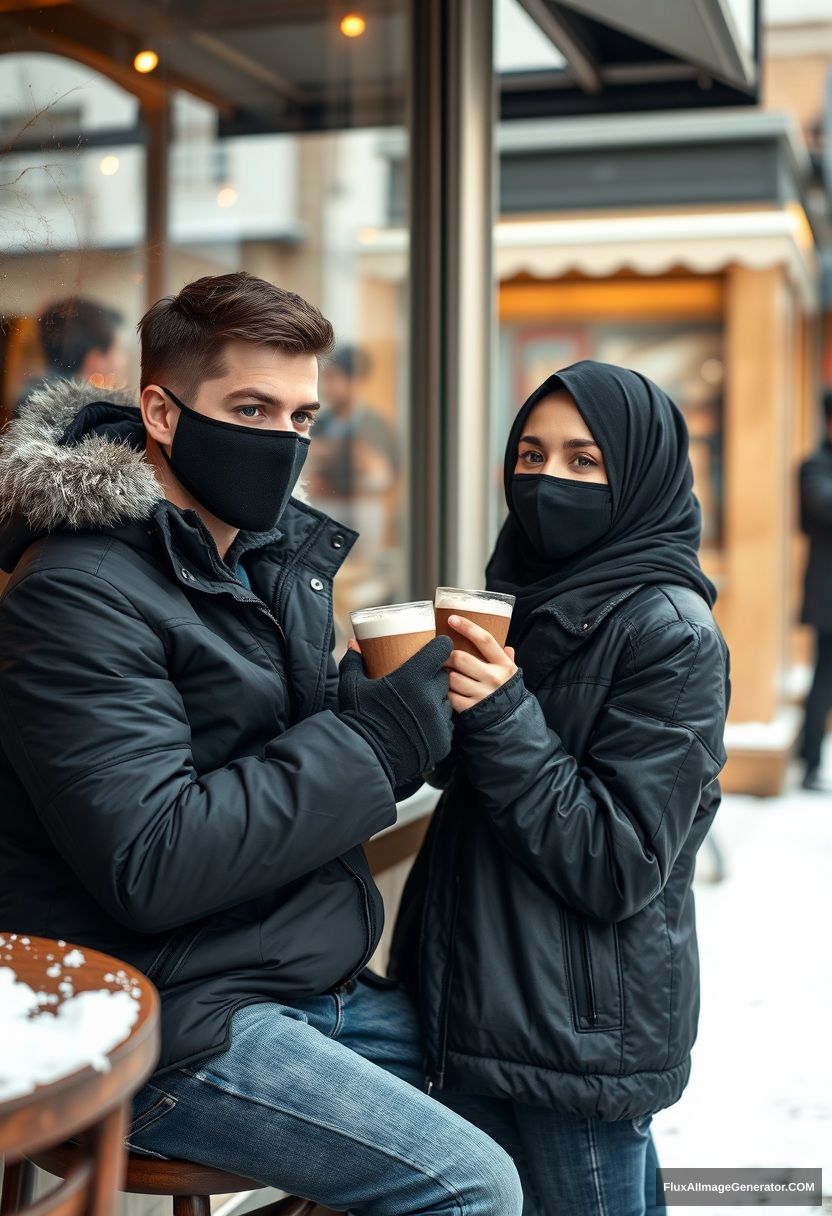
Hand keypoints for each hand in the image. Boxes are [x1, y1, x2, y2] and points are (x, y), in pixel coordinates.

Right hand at [338, 635, 452, 787]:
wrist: (364, 758)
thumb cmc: (358, 718)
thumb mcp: (352, 686)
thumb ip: (355, 662)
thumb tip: (353, 644)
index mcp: (413, 678)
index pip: (441, 651)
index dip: (440, 647)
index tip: (436, 648)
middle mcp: (431, 698)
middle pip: (443, 678)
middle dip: (434, 678)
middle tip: (418, 683)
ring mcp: (439, 721)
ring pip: (445, 702)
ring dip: (436, 701)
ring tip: (417, 707)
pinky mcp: (442, 741)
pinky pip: (445, 725)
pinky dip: (436, 724)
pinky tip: (421, 726)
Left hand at [446, 615, 516, 713]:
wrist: (510, 722)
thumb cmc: (505, 692)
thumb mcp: (510, 674)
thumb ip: (507, 659)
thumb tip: (508, 647)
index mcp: (504, 665)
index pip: (485, 640)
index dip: (467, 627)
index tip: (452, 618)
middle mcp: (494, 678)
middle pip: (460, 658)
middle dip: (446, 656)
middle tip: (440, 656)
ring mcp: (481, 694)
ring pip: (451, 677)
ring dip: (443, 675)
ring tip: (443, 674)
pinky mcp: (470, 708)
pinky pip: (449, 695)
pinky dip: (444, 691)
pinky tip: (445, 690)